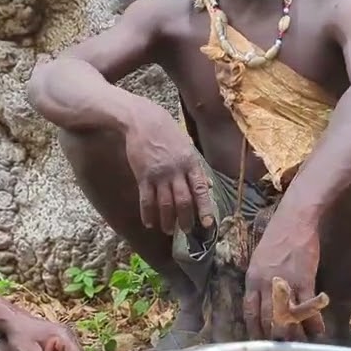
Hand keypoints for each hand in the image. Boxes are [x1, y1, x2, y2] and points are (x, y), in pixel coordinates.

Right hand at [124, 113, 216, 233]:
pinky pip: (146, 200)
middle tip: (188, 231)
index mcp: (190, 162)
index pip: (200, 190)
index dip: (204, 208)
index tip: (207, 224)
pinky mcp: (143, 176)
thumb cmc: (166, 131)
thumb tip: (208, 186)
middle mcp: (176, 171)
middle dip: (186, 219)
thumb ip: (196, 168)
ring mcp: (159, 174)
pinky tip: (150, 223)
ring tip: (169, 230)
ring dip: (168, 220)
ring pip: (165, 204)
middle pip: (183, 201)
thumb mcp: (186, 145)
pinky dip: (148, 213)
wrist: (141, 119)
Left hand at [243, 214, 323, 340]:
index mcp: (252, 279)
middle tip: (283, 350)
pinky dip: (313, 322)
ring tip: (301, 345)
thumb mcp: (260, 260)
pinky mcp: (304, 280)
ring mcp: (285, 283)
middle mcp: (265, 285)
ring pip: (287, 318)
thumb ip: (260, 281)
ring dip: (295, 335)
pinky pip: (307, 308)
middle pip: (268, 320)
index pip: (250, 312)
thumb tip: (264, 302)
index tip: (261, 342)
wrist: (295, 219)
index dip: (255, 330)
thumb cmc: (278, 237)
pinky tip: (318, 331)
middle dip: (275, 338)